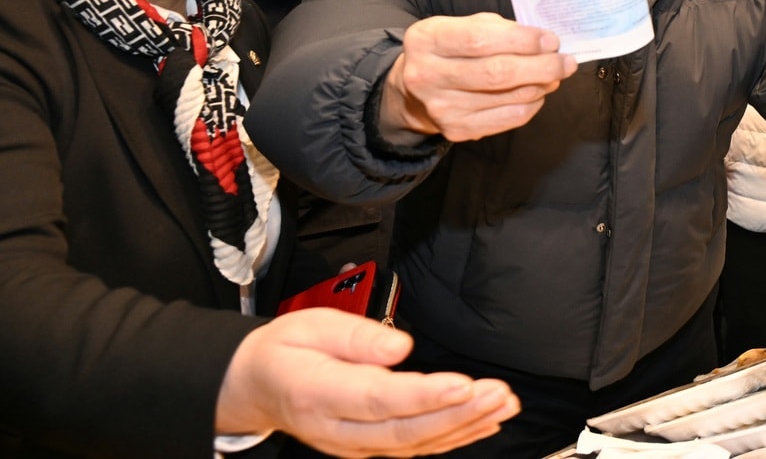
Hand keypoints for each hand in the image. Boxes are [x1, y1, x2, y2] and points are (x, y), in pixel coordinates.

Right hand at [216, 308, 518, 456]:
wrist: (258, 386)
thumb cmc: (286, 350)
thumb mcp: (310, 323)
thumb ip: (355, 335)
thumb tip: (400, 347)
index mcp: (318, 393)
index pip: (377, 399)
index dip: (423, 396)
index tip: (463, 384)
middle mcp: (336, 429)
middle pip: (403, 430)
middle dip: (457, 414)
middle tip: (498, 394)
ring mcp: (352, 446)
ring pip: (414, 445)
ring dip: (463, 427)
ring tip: (503, 405)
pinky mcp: (367, 448)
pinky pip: (414, 448)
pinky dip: (452, 438)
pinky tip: (484, 423)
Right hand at [380, 13, 577, 142]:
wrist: (414, 88)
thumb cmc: (449, 49)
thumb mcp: (462, 26)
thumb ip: (499, 29)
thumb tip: (544, 42)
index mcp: (427, 39)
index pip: (480, 39)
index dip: (522, 40)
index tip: (551, 40)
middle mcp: (427, 75)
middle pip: (496, 72)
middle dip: (541, 66)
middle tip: (565, 62)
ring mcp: (441, 107)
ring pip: (506, 97)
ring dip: (540, 85)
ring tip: (554, 74)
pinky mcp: (456, 130)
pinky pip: (507, 118)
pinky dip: (530, 105)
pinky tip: (537, 93)